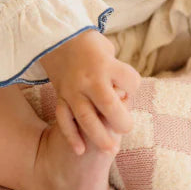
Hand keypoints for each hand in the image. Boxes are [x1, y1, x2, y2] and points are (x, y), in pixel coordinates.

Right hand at [39, 29, 140, 154]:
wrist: (57, 39)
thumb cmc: (89, 45)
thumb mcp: (107, 50)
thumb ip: (116, 71)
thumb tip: (123, 95)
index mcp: (105, 64)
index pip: (130, 82)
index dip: (134, 88)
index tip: (129, 87)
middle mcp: (89, 78)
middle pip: (108, 104)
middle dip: (121, 121)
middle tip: (126, 127)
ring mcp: (73, 89)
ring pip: (85, 118)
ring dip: (99, 137)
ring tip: (112, 150)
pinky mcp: (61, 97)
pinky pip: (64, 119)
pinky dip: (71, 136)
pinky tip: (80, 151)